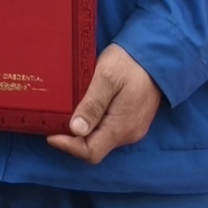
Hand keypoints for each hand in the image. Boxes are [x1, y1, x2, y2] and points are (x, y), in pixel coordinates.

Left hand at [47, 44, 162, 164]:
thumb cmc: (130, 63)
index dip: (68, 146)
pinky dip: (93, 125)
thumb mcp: (106, 78)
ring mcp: (132, 128)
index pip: (91, 152)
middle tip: (53, 121)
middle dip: (72, 139)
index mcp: (121, 127)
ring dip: (82, 132)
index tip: (50, 132)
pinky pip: (109, 131)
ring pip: (101, 140)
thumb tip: (76, 130)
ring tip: (65, 114)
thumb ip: (92, 105)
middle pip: (94, 148)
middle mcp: (128, 134)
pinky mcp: (133, 121)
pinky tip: (84, 110)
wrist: (157, 55)